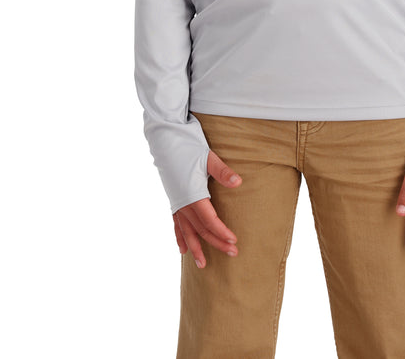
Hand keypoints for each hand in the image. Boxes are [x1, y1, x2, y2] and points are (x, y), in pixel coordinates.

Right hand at [172, 150, 242, 267]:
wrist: (165, 139)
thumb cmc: (187, 146)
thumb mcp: (207, 157)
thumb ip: (222, 172)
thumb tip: (238, 183)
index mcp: (192, 195)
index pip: (210, 221)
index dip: (222, 233)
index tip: (234, 242)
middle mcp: (183, 203)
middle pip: (201, 229)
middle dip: (216, 243)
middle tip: (232, 254)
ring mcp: (176, 203)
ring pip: (187, 231)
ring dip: (195, 247)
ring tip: (202, 265)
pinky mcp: (173, 199)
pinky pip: (176, 224)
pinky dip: (180, 237)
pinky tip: (182, 250)